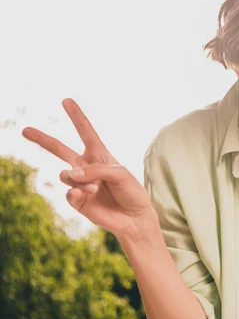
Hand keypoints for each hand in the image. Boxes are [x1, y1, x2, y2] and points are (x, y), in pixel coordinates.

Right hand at [22, 98, 154, 238]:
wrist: (134, 217)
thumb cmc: (131, 192)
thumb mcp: (120, 173)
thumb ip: (95, 169)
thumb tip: (69, 174)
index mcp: (100, 155)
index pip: (86, 132)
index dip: (77, 116)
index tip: (67, 100)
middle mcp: (87, 167)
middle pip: (60, 149)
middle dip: (43, 139)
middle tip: (25, 129)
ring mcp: (80, 184)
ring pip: (65, 175)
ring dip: (77, 179)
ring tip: (94, 188)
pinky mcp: (77, 201)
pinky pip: (69, 193)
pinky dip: (77, 192)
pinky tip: (88, 194)